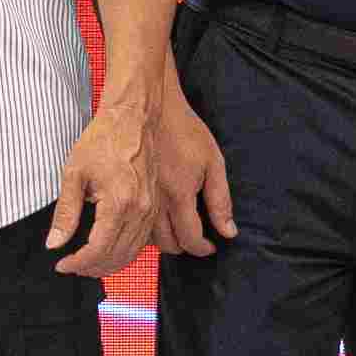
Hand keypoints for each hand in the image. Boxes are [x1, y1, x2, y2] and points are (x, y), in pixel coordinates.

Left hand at [45, 101, 162, 278]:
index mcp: (119, 203)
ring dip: (109, 264)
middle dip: (92, 268)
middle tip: (71, 266)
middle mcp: (139, 210)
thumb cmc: (103, 139)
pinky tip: (108, 250)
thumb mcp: (74, 174)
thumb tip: (55, 243)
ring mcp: (150, 209)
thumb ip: (65, 212)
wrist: (132, 118)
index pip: (98, 250)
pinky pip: (142, 241)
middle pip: (117, 256)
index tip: (62, 265)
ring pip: (132, 253)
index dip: (77, 263)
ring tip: (87, 263)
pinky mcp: (154, 206)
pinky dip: (125, 252)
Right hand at [149, 94, 236, 256]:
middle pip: (167, 244)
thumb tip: (228, 231)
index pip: (190, 238)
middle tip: (194, 238)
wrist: (149, 108)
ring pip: (148, 236)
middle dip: (184, 246)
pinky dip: (147, 226)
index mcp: (178, 195)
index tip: (210, 246)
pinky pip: (135, 220)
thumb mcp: (213, 162)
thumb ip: (220, 201)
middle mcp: (154, 202)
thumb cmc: (182, 128)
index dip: (203, 248)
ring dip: (164, 239)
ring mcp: (137, 196)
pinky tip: (158, 217)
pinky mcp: (127, 190)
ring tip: (177, 229)